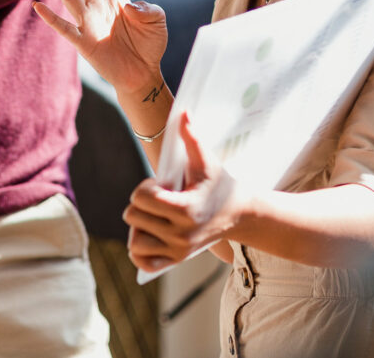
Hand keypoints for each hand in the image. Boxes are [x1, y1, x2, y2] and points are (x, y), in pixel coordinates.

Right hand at [33, 0, 166, 91]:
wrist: (144, 73)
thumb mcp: (157, 19)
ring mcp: (87, 21)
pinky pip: (65, 28)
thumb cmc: (149, 44)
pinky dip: (52, 18)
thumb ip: (148, 8)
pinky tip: (38, 6)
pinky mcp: (84, 42)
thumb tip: (129, 6)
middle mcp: (94, 3)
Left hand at [125, 113, 240, 272]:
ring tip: (153, 214)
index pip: (141, 198)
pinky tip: (147, 232)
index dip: (145, 186)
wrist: (240, 214)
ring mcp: (178, 250)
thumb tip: (183, 111)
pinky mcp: (176, 260)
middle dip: (140, 202)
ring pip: (135, 241)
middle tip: (158, 198)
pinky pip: (143, 261)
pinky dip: (138, 249)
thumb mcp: (206, 160)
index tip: (160, 184)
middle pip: (133, 216)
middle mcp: (181, 234)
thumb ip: (192, 136)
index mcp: (185, 209)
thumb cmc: (219, 182)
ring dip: (138, 225)